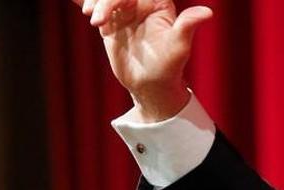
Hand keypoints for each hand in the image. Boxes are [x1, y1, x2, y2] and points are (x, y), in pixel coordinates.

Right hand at [73, 0, 212, 120]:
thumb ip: (187, 26)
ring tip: (95, 22)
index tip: (111, 9)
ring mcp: (123, 12)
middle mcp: (140, 3)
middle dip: (104, 0)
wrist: (150, 86)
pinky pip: (94, 7)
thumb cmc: (169, 68)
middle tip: (97, 20)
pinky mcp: (110, 23)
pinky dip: (82, 1)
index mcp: (157, 3)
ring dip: (94, 2)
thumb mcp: (178, 47)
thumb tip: (208, 13)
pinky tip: (76, 0)